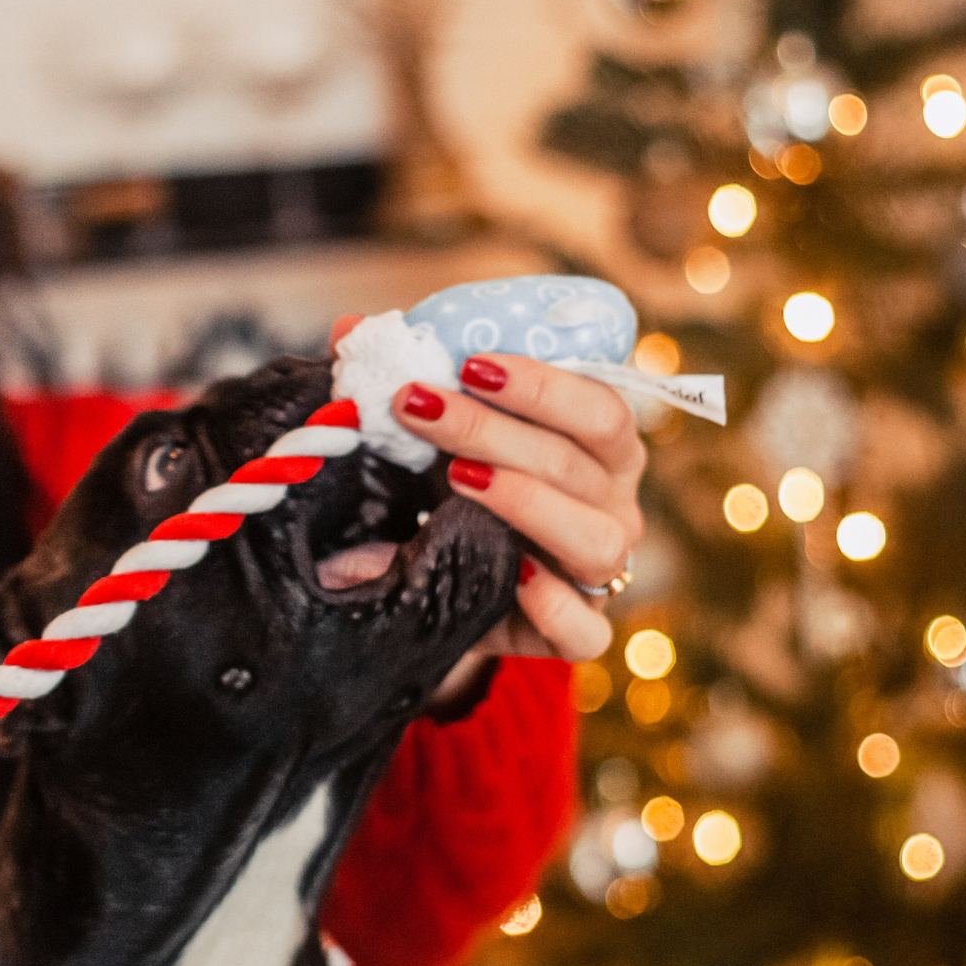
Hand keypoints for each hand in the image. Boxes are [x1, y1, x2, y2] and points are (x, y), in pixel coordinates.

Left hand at [330, 316, 645, 669]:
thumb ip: (411, 381)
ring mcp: (603, 572)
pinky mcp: (581, 632)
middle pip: (576, 465)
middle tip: (418, 408)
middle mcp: (615, 504)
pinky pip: (588, 631)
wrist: (456, 579)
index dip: (541, 385)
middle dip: (492, 431)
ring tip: (456, 479)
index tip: (467, 364)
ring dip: (527, 504)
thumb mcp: (441, 434)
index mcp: (602, 449)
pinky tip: (513, 576)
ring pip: (598, 542)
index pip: (600, 407)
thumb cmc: (463, 486)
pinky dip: (555, 606)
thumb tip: (349, 332)